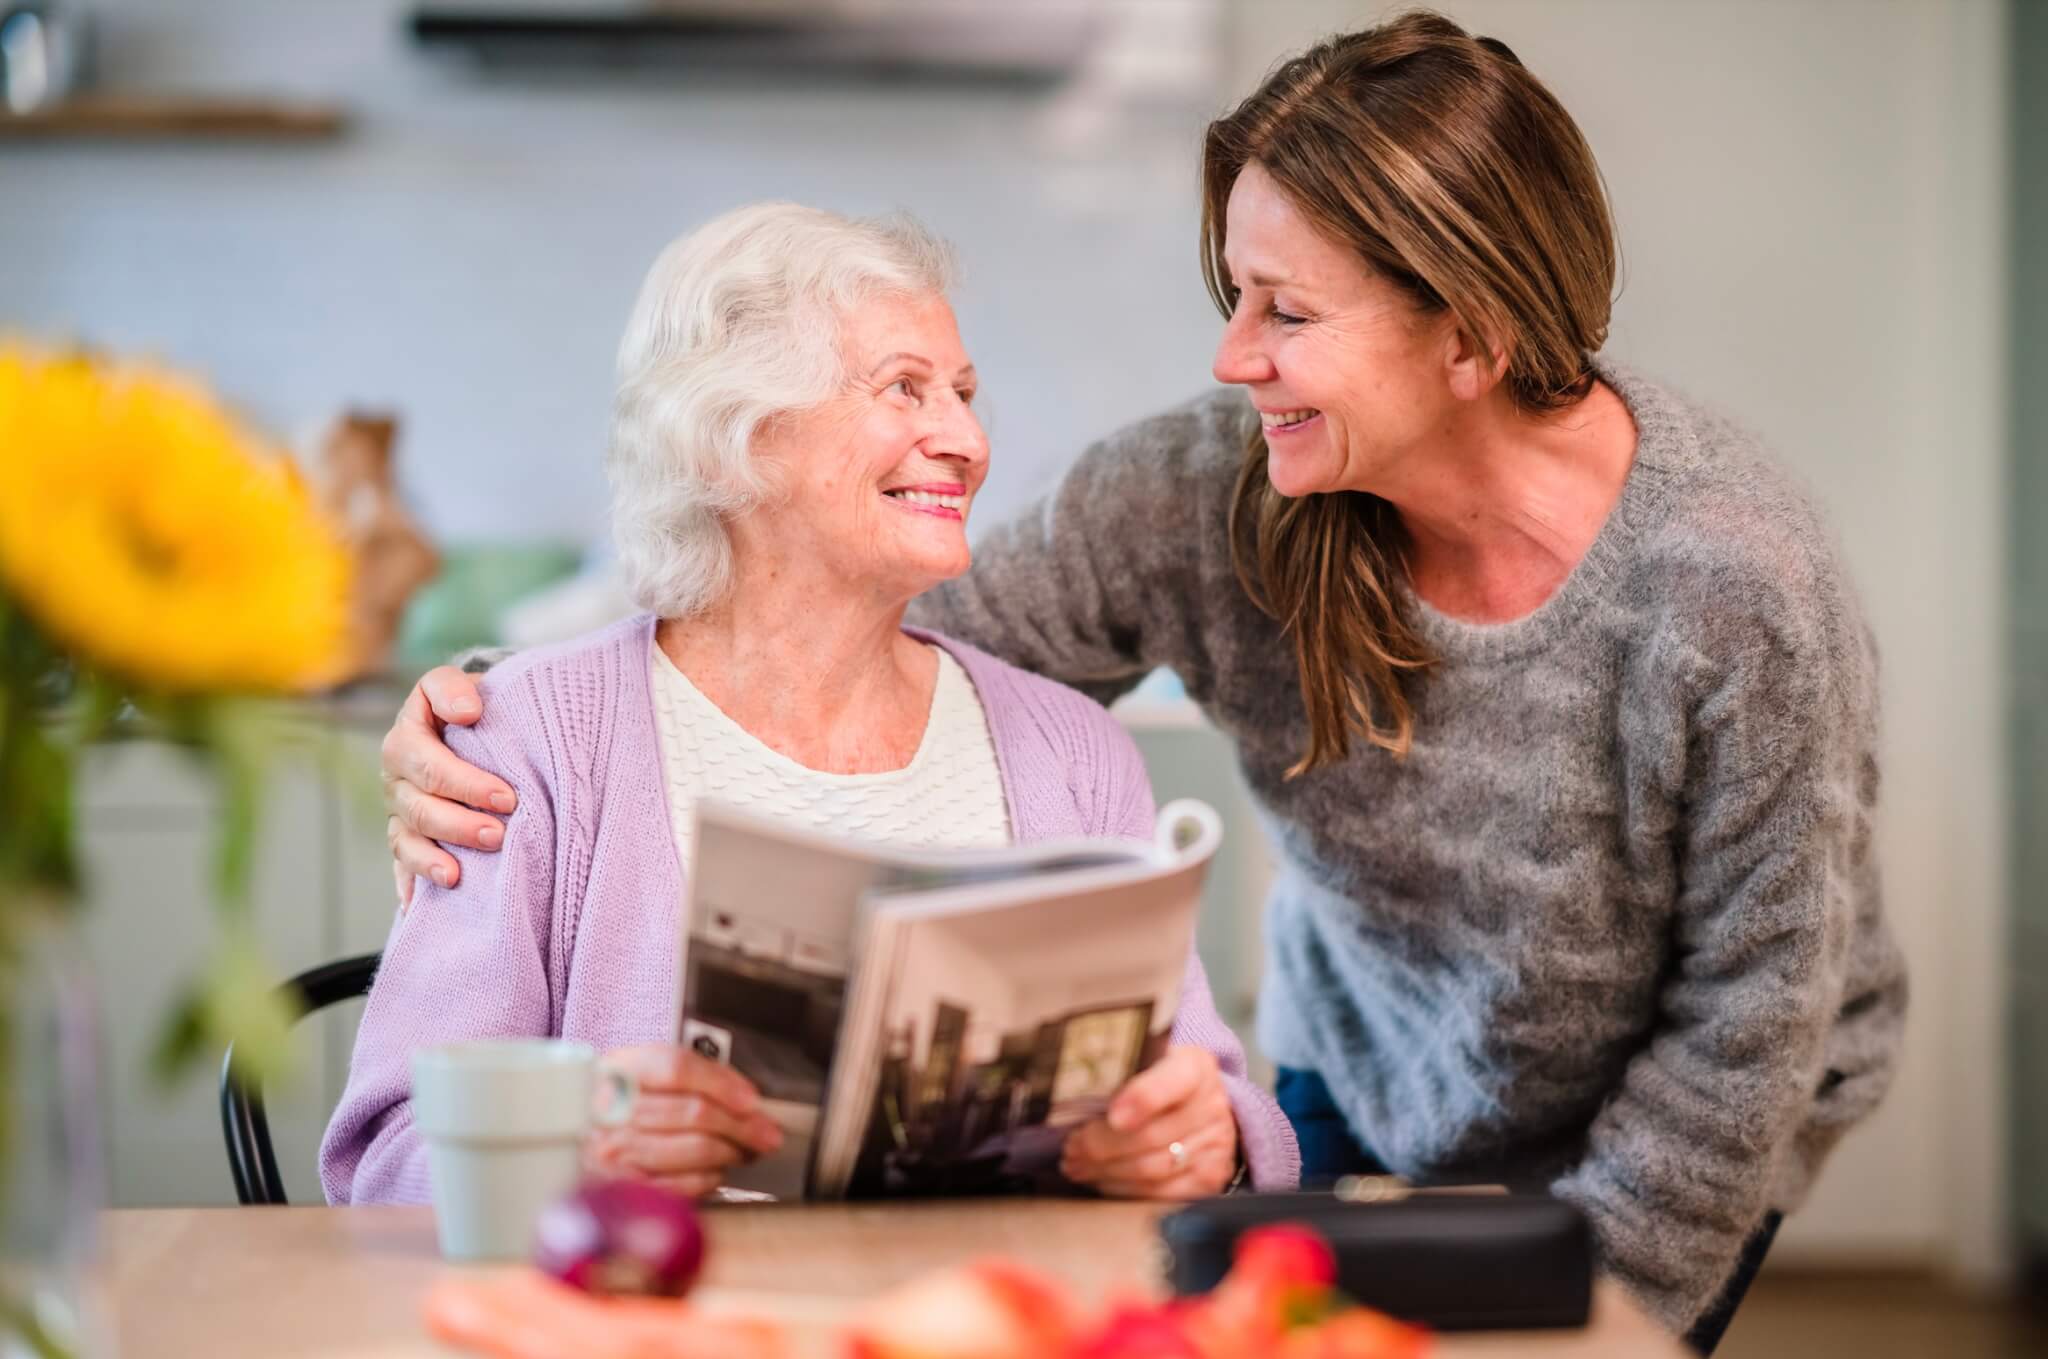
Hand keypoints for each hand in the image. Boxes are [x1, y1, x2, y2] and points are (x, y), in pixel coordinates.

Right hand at [383, 665, 515, 908]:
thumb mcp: (463, 685)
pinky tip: (416, 907)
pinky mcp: (406, 836)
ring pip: (406, 839)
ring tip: (459, 874)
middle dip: (459, 823)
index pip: (428, 762)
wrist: (470, 721)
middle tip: (500, 833)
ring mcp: (399, 809)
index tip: (507, 796)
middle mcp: (397, 775)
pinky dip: (409, 884)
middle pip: (420, 806)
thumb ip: (455, 688)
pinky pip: (401, 865)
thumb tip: (468, 711)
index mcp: (407, 736)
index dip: (466, 782)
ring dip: (433, 858)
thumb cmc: (474, 706)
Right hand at [583, 1045, 784, 1198]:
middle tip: (766, 1131)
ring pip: (695, 1149)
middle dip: (743, 1124)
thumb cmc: (615, 1102)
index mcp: (619, 1069)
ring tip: (745, 1149)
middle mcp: (612, 1110)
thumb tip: (742, 1096)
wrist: (565, 1135)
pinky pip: (683, 1185)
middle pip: (694, 1112)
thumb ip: (686, 1074)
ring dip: (732, 1151)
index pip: (677, 1068)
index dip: (722, 1083)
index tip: (751, 1099)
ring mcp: (614, 1152)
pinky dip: (710, 1178)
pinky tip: (717, 1169)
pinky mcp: (623, 1187)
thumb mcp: (637, 1070)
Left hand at [1059, 1045, 1238, 1199]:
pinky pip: (1161, 1194)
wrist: (1199, 1103)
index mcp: (1194, 1066)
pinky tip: (1102, 1180)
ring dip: (1107, 1171)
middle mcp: (1211, 1105)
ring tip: (1077, 1165)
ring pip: (1153, 1168)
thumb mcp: (1143, 1059)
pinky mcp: (1210, 1178)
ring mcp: (1215, 1145)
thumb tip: (1067, 1092)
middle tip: (1071, 1147)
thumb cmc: (1157, 1078)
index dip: (1142, 1099)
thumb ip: (1117, 1071)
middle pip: (1152, 1135)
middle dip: (1102, 1146)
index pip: (1171, 1082)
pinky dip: (1124, 1189)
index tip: (1112, 1115)